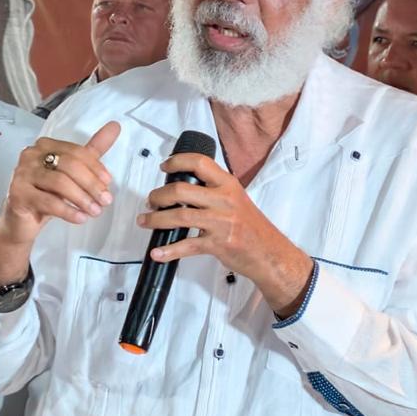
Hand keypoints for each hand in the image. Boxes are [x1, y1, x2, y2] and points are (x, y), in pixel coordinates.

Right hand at [0, 122, 120, 287]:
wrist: (22, 220)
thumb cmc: (48, 193)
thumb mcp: (73, 171)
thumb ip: (92, 151)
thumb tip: (115, 126)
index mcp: (45, 145)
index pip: (76, 152)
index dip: (95, 167)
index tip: (108, 183)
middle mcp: (31, 155)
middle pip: (70, 165)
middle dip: (91, 184)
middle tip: (106, 200)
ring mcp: (22, 174)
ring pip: (59, 183)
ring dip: (82, 198)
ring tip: (95, 211)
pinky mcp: (18, 194)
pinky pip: (48, 202)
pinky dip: (68, 211)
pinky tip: (81, 218)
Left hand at [137, 153, 313, 316]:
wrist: (271, 254)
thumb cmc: (252, 227)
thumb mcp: (237, 199)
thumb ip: (214, 191)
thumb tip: (183, 188)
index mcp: (228, 184)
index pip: (199, 163)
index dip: (177, 161)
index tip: (163, 167)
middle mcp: (224, 199)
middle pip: (181, 190)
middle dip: (159, 196)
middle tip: (151, 201)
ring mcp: (221, 222)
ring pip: (179, 216)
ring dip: (156, 219)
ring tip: (145, 221)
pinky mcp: (218, 244)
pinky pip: (187, 245)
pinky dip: (168, 250)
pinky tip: (157, 252)